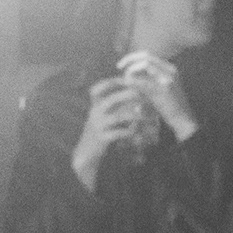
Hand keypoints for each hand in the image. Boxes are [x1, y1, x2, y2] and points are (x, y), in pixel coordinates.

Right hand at [69, 77, 152, 194]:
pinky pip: (119, 132)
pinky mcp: (102, 138)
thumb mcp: (102, 114)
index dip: (114, 81)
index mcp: (95, 104)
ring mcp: (98, 125)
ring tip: (147, 117)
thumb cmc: (100, 129)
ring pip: (119, 116)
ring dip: (136, 116)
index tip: (130, 80)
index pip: (100, 87)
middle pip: (112, 99)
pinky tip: (138, 131)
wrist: (86, 151)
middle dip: (130, 95)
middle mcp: (95, 112)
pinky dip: (131, 131)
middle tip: (145, 96)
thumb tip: (131, 89)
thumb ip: (113, 102)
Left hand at [119, 50, 199, 141]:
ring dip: (132, 70)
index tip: (122, 65)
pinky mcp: (164, 89)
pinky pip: (144, 81)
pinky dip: (133, 81)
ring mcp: (168, 78)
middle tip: (119, 67)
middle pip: (146, 56)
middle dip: (130, 59)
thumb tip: (129, 74)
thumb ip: (147, 80)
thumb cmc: (169, 108)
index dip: (133, 57)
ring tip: (125, 80)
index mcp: (170, 68)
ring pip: (145, 64)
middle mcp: (170, 70)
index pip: (148, 55)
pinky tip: (128, 86)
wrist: (184, 120)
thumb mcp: (159, 89)